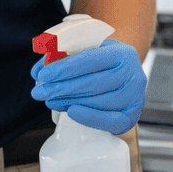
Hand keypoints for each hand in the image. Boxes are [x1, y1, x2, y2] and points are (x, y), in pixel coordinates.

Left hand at [29, 40, 146, 134]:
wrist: (125, 77)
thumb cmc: (103, 63)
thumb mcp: (89, 51)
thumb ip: (64, 56)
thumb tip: (38, 72)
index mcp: (122, 54)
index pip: (90, 60)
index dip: (65, 68)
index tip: (43, 74)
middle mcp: (133, 75)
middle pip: (93, 83)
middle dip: (61, 88)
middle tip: (39, 91)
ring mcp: (134, 98)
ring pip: (98, 101)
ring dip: (69, 102)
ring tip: (49, 100)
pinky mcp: (131, 117)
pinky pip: (109, 120)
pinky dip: (88, 117)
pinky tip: (70, 111)